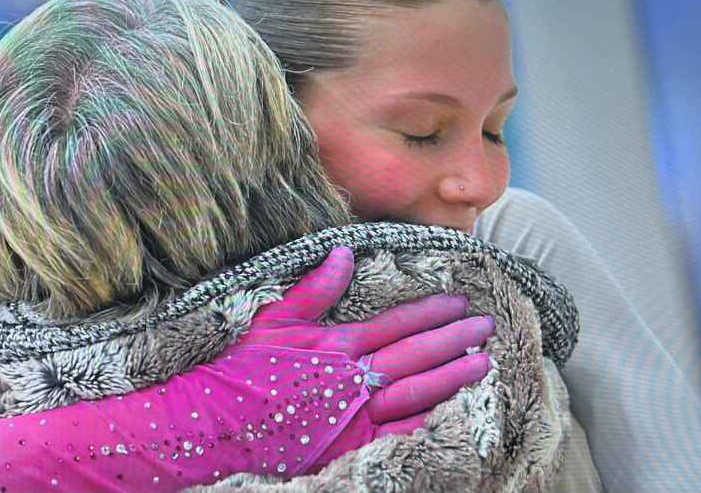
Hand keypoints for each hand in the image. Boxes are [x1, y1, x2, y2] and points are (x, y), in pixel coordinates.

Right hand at [234, 245, 494, 468]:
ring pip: (416, 394)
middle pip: (415, 356)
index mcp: (337, 344)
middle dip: (454, 341)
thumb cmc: (241, 368)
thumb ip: (315, 288)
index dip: (430, 313)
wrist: (215, 422)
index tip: (458, 303)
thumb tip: (345, 253)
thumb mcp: (273, 318)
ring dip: (452, 377)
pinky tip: (453, 412)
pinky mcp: (350, 448)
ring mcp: (355, 417)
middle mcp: (353, 379)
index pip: (396, 324)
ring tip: (483, 364)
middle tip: (486, 328)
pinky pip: (399, 435)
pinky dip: (428, 421)